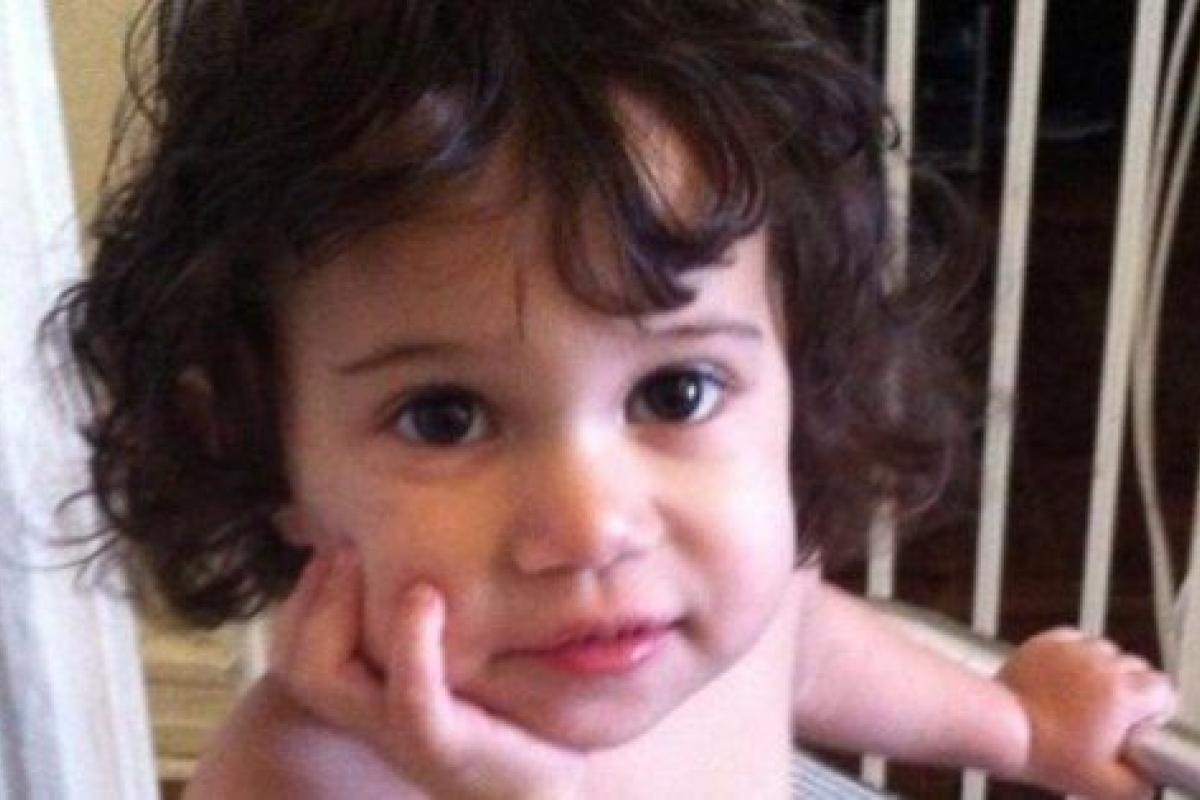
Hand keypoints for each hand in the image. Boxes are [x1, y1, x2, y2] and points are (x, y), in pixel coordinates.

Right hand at [270, 548, 587, 799]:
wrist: (562, 777)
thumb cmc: (521, 707)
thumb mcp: (474, 648)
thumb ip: (436, 610)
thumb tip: (408, 537)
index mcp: (372, 698)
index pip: (298, 651)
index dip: (303, 598)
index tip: (334, 545)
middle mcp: (375, 722)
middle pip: (298, 661)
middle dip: (309, 597)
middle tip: (346, 547)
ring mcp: (404, 739)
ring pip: (322, 678)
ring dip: (335, 610)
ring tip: (364, 560)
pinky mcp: (448, 750)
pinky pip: (408, 698)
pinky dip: (408, 644)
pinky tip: (425, 596)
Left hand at [998, 628, 1176, 799]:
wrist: (999, 728)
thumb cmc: (1045, 751)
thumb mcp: (1105, 785)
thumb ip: (1138, 780)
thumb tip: (1143, 770)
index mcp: (1124, 694)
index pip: (1162, 689)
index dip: (1153, 708)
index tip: (1137, 723)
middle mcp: (1101, 663)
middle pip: (1136, 667)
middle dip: (1128, 689)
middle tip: (1108, 715)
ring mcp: (1072, 649)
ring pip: (1104, 650)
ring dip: (1101, 669)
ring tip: (1082, 696)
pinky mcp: (1045, 642)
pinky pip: (1074, 640)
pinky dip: (1073, 655)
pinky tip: (1063, 677)